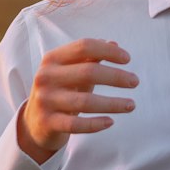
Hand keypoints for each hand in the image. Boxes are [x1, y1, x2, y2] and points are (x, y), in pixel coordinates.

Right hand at [18, 39, 137, 162]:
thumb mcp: (71, 70)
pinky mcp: (48, 123)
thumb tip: (114, 44)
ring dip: (113, 103)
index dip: (108, 51)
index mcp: (52, 59)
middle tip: (135, 81)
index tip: (127, 59)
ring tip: (131, 105)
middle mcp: (46, 77)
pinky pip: (76, 125)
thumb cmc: (60, 90)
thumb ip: (90, 57)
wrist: (34, 122)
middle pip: (88, 72)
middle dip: (116, 76)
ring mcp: (45, 100)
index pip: (84, 47)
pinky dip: (96, 124)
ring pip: (85, 101)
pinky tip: (111, 121)